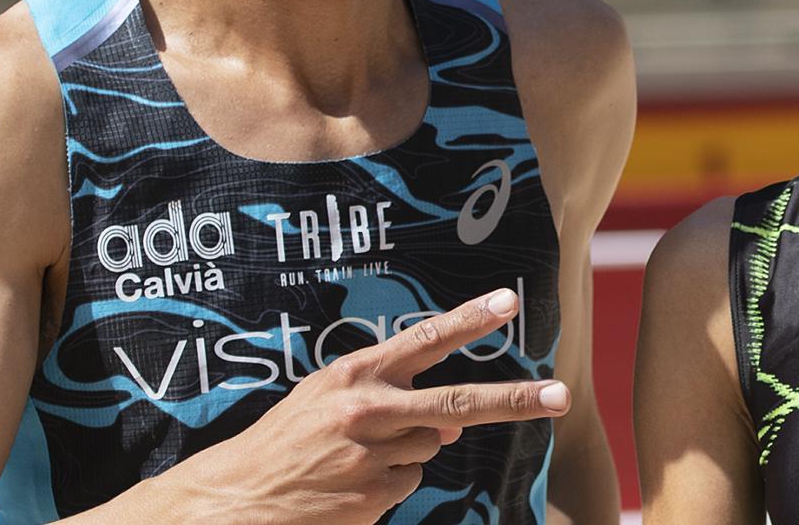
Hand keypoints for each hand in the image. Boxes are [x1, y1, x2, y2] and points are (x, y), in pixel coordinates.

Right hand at [193, 287, 570, 522]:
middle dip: (515, 400)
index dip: (470, 319)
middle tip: (561, 395)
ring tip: (353, 458)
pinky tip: (349, 484)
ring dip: (405, 453)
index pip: (424, 339)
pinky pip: (408, 484)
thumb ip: (388, 397)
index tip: (509, 301)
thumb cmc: (287, 439)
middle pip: (457, 405)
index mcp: (355, 374)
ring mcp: (372, 457)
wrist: (236, 496)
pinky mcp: (372, 498)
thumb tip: (448, 430)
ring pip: (429, 450)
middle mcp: (368, 411)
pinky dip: (388, 485)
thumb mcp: (327, 400)